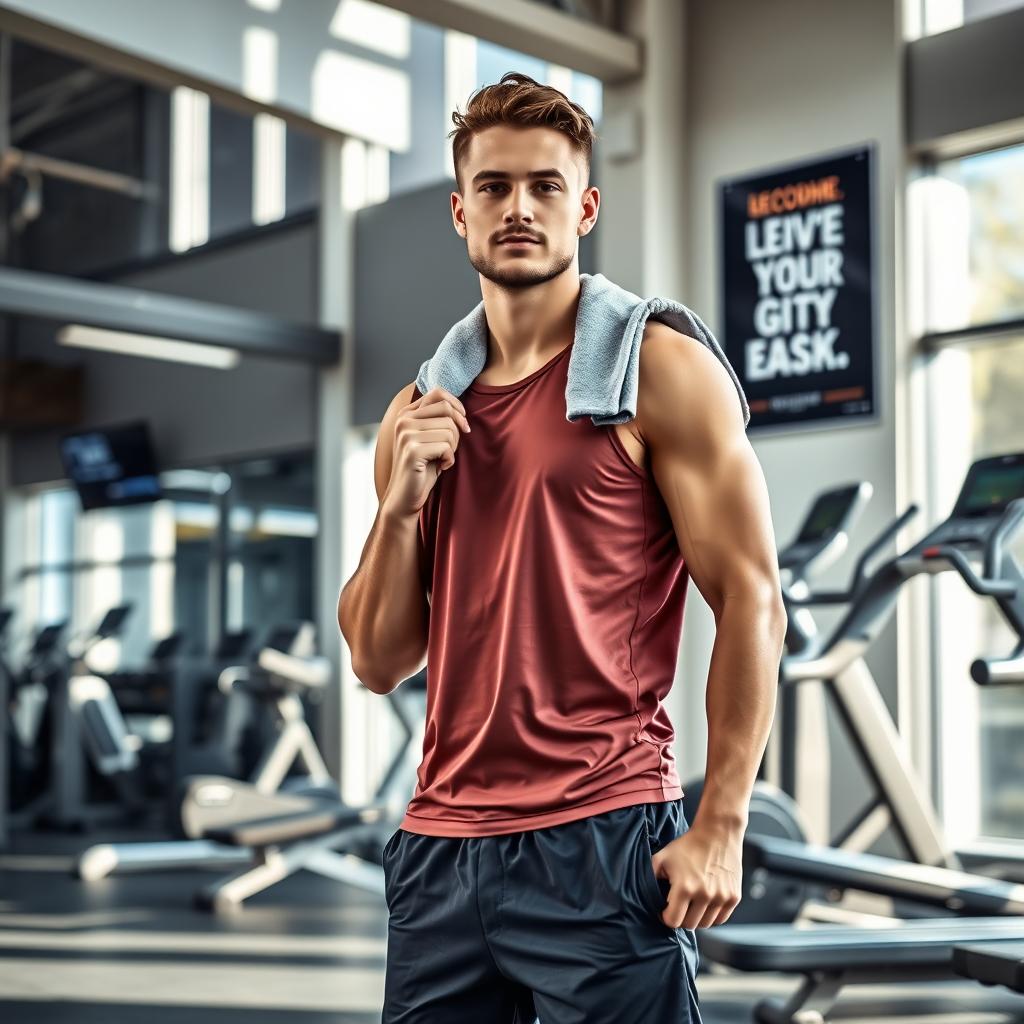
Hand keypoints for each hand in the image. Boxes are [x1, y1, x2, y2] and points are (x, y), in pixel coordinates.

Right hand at [382, 387, 470, 519]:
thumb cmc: (422, 468)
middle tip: (451, 448)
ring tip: (442, 459)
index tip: (463, 424)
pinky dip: (449, 459)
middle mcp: (403, 420)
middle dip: (457, 430)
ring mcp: (406, 434)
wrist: (405, 496)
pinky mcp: (412, 450)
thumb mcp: (430, 438)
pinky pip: (446, 446)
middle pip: (447, 411)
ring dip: (453, 448)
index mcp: (406, 414)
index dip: (457, 406)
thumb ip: (438, 420)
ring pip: (449, 430)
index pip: (438, 394)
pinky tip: (441, 467)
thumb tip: (461, 409)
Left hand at [650, 821, 742, 928]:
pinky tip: (705, 902)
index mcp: (684, 888)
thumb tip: (644, 897)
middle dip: (681, 916)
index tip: (665, 909)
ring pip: (705, 924)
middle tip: (678, 904)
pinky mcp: (734, 897)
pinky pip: (720, 919)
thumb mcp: (662, 857)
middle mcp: (704, 895)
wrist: (717, 833)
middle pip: (689, 924)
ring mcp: (721, 897)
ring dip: (697, 917)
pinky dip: (712, 915)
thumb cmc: (688, 845)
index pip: (673, 921)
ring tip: (692, 902)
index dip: (665, 916)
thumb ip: (650, 877)